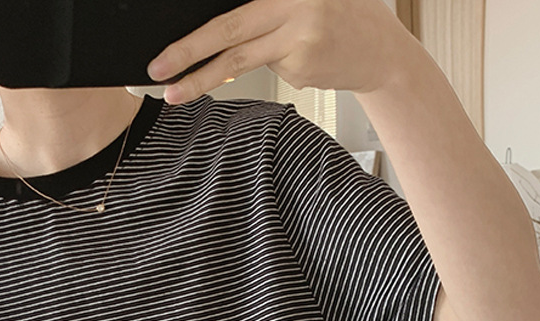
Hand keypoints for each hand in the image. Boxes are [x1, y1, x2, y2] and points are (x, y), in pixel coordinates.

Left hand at [147, 0, 419, 103]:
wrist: (381, 52)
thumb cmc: (340, 15)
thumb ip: (265, 6)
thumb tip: (216, 21)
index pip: (233, 7)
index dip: (200, 25)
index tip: (169, 38)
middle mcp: (294, 8)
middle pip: (229, 31)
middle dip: (187, 52)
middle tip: (157, 69)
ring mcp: (297, 42)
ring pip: (239, 60)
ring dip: (201, 79)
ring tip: (174, 93)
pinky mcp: (298, 71)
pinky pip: (267, 69)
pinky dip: (270, 64)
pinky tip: (298, 57)